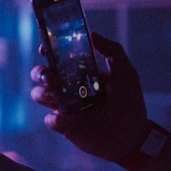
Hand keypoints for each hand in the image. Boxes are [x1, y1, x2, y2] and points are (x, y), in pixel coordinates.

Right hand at [30, 32, 149, 162]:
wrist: (132, 136)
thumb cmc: (129, 103)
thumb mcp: (126, 73)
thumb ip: (113, 51)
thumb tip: (92, 35)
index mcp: (80, 73)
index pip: (57, 58)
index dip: (47, 51)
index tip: (45, 48)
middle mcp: (68, 87)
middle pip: (41, 75)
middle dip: (40, 73)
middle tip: (52, 77)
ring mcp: (64, 106)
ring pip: (39, 94)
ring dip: (44, 93)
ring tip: (58, 96)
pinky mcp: (64, 126)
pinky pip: (51, 120)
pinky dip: (56, 118)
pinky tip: (70, 118)